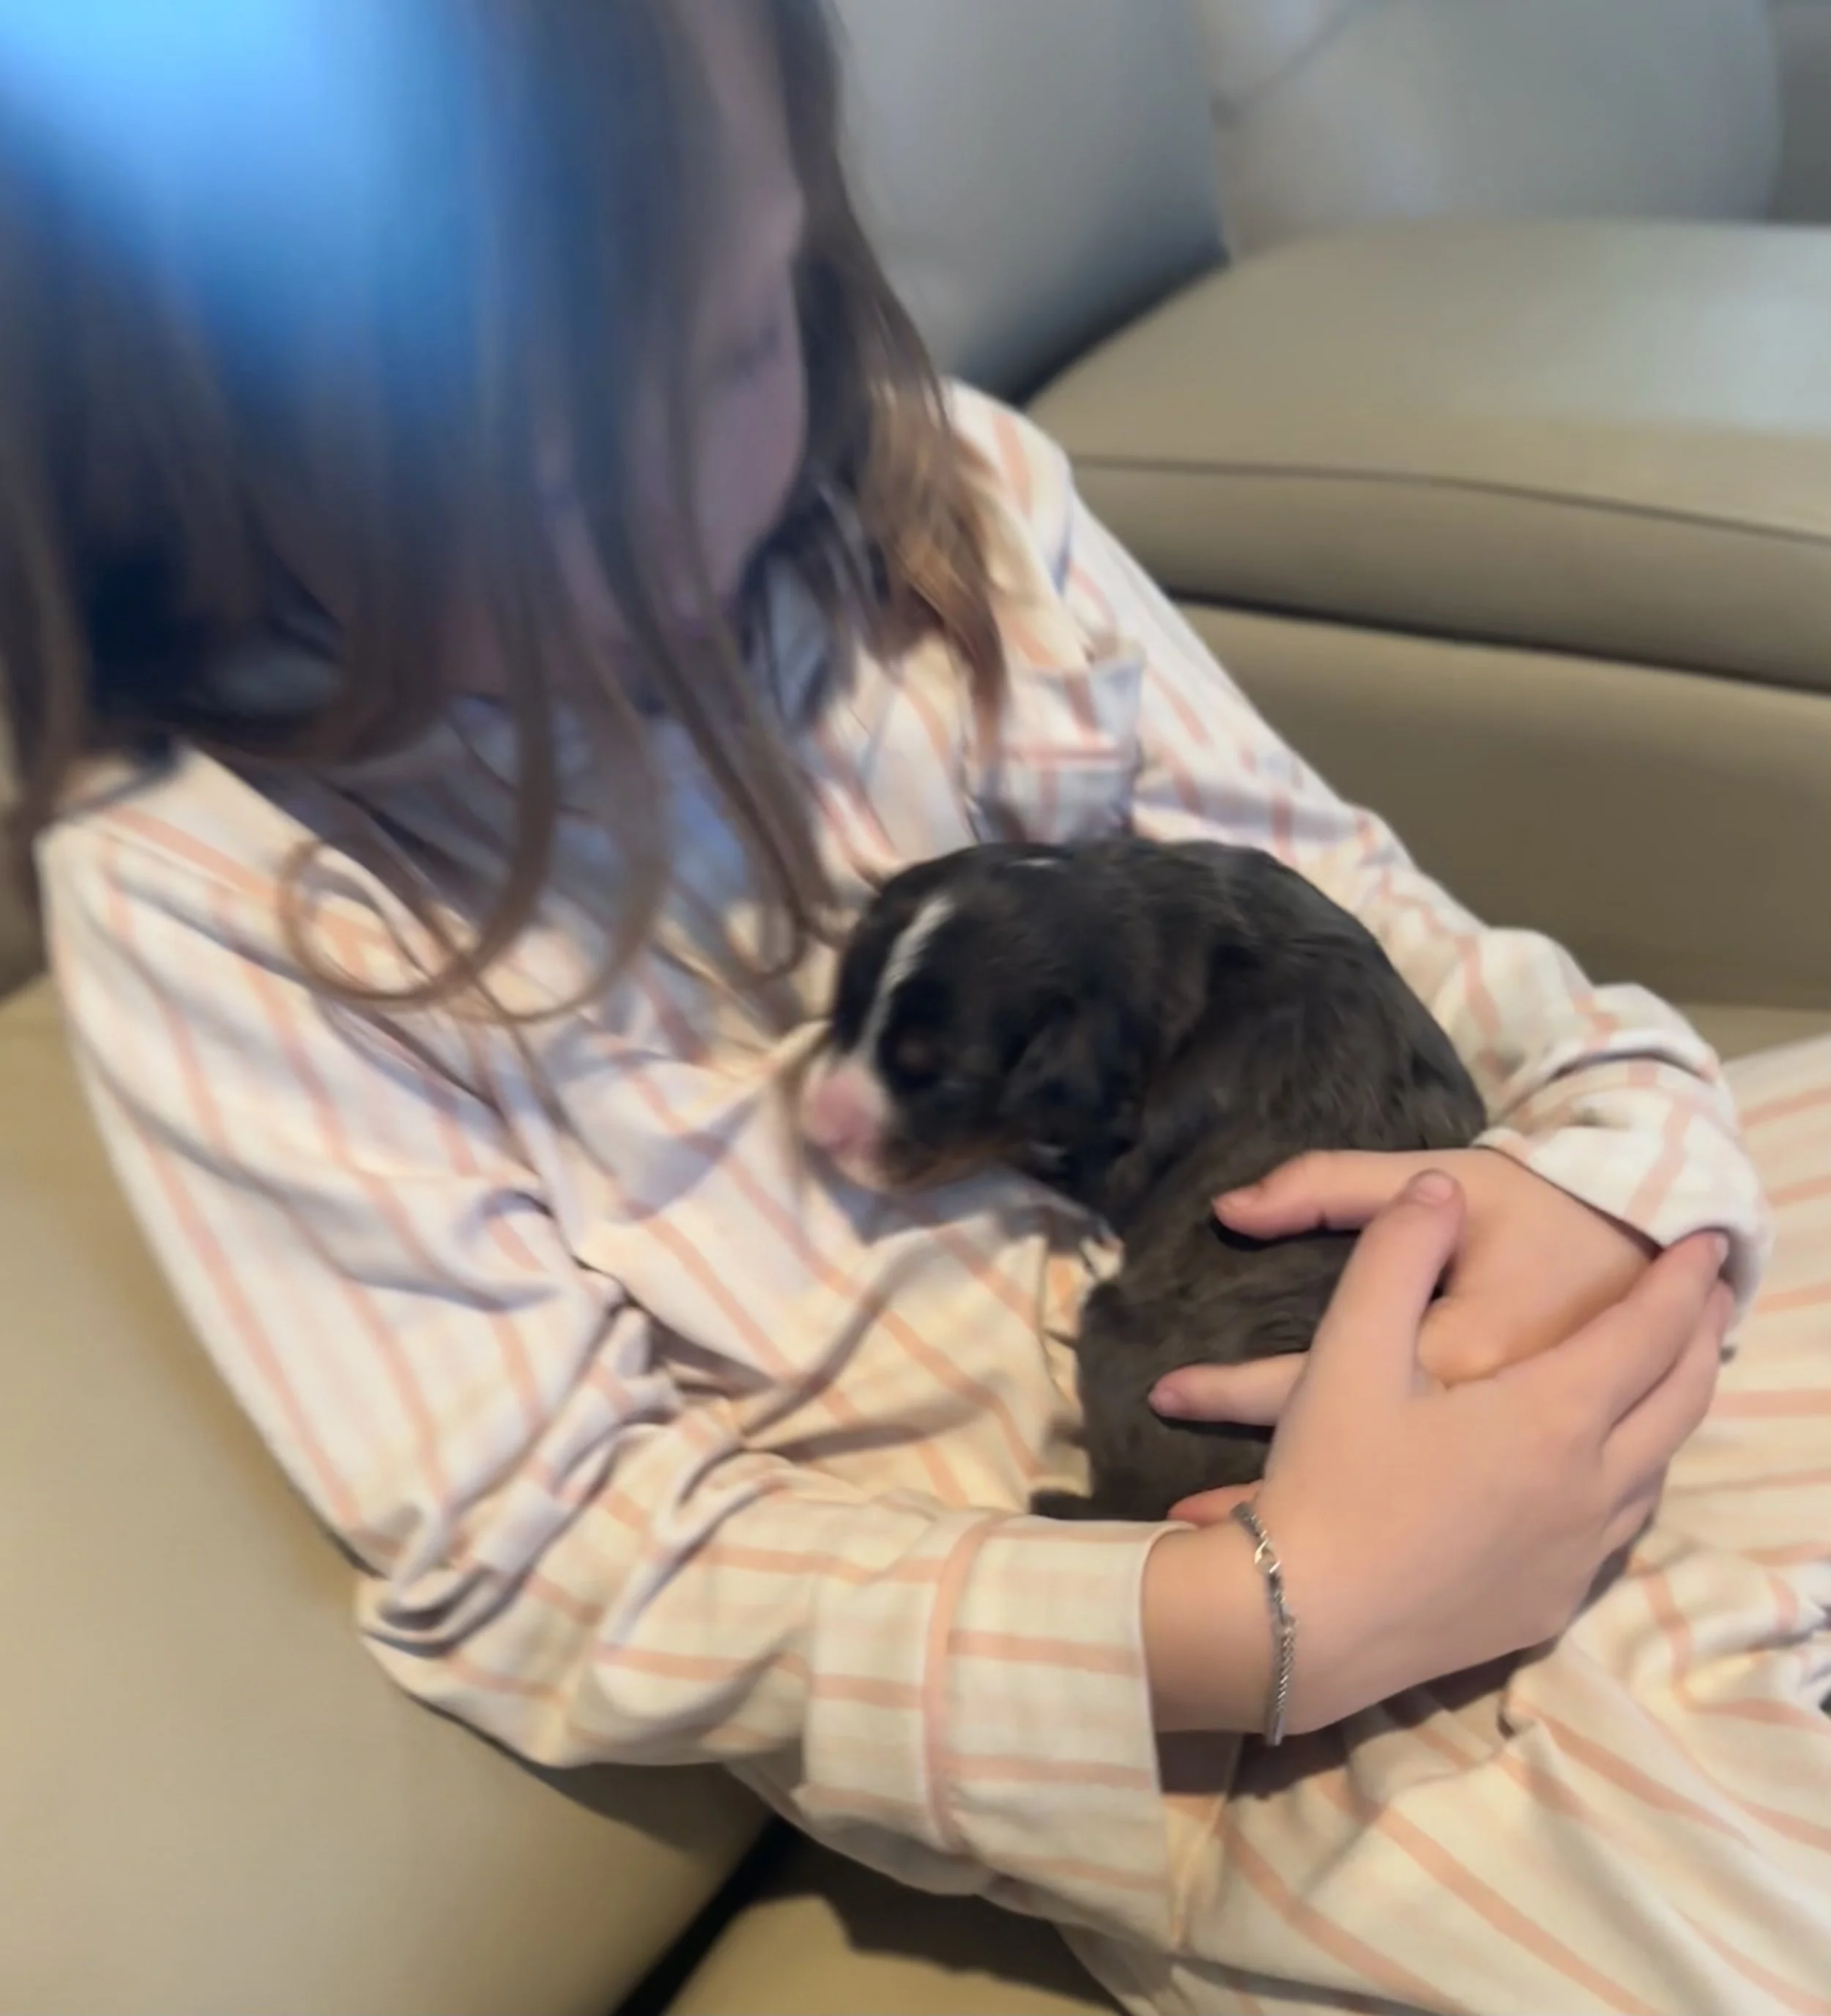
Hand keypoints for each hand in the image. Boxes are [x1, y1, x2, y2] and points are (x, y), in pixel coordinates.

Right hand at [1141, 1173, 1731, 1735]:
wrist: (1304, 1625)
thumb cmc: (1331, 1480)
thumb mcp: (1349, 1350)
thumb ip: (1396, 1254)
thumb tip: (1435, 1190)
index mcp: (1552, 1417)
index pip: (1647, 1334)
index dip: (1681, 1283)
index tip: (1709, 1242)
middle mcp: (1589, 1489)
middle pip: (1677, 1403)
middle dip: (1700, 1340)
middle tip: (1709, 1298)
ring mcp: (1574, 1556)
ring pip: (1656, 1473)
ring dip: (1670, 1412)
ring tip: (1664, 1377)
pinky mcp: (1545, 1607)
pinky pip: (1617, 1532)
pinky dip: (1631, 1482)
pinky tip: (1599, 1477)